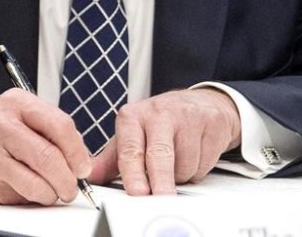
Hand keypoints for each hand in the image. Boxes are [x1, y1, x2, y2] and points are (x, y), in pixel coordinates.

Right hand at [0, 88, 92, 204]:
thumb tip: (81, 162)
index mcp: (20, 101)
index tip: (83, 168)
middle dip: (68, 176)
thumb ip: (48, 136)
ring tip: (54, 192)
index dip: (78, 151)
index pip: (61, 125)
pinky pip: (24, 186)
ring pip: (39, 172)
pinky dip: (37, 195)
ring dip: (54, 190)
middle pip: (51, 151)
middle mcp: (4, 118)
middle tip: (72, 187)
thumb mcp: (18, 123)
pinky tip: (35, 192)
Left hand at [89, 87, 241, 194]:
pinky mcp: (211, 124)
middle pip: (160, 155)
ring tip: (176, 161)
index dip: (134, 173)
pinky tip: (193, 154)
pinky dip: (198, 168)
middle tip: (160, 198)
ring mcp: (187, 117)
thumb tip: (90, 176)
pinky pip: (204, 162)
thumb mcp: (132, 135)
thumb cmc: (162, 122)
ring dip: (180, 175)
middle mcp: (159, 113)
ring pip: (184, 164)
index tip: (137, 191)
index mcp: (133, 116)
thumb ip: (111, 159)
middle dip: (160, 181)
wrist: (201, 103)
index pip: (131, 149)